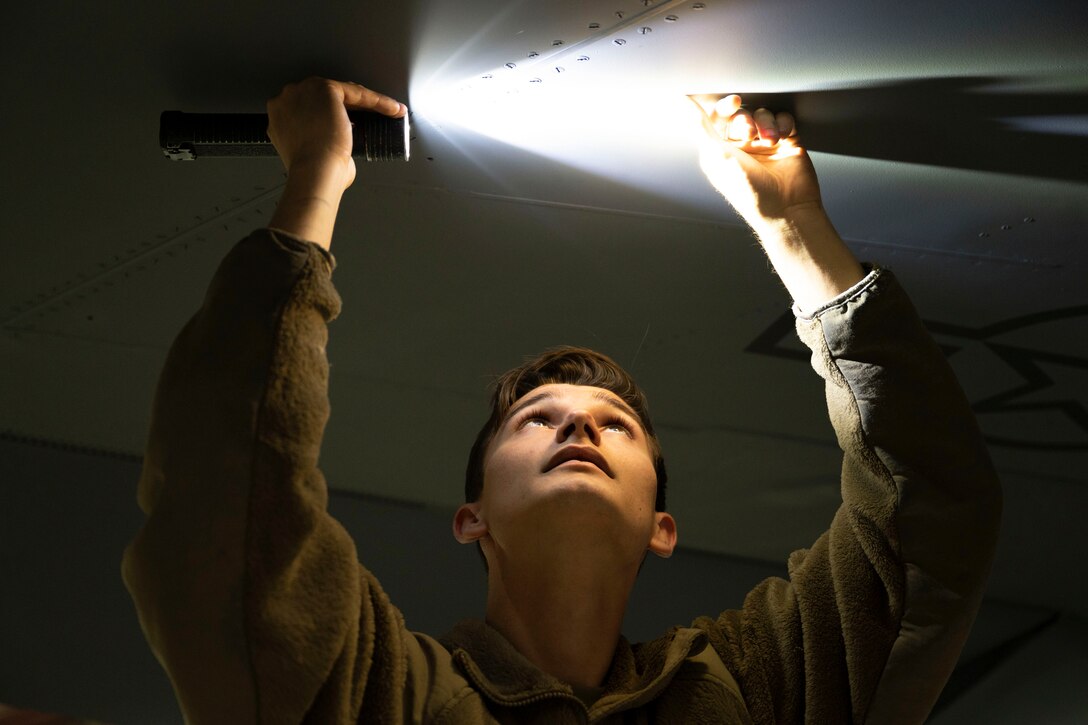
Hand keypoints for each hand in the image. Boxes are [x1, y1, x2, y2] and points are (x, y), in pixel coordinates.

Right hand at [266, 78, 405, 248]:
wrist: (313, 172)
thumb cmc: (312, 173)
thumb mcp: (309, 156)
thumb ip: (320, 146)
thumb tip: (341, 156)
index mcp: (280, 115)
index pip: (312, 108)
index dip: (334, 115)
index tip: (354, 124)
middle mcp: (288, 97)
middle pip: (327, 97)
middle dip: (352, 105)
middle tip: (374, 117)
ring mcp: (305, 90)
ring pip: (344, 92)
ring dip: (368, 102)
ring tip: (388, 113)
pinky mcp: (326, 89)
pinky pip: (358, 92)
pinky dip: (378, 101)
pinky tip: (393, 110)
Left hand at [690, 94, 822, 230]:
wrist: (786, 209)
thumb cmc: (749, 191)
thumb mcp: (717, 156)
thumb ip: (698, 126)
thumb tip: (680, 100)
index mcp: (719, 151)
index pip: (717, 119)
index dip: (724, 107)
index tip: (734, 102)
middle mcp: (740, 147)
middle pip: (741, 114)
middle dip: (746, 120)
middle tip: (750, 133)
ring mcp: (763, 144)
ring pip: (763, 114)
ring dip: (766, 123)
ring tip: (770, 141)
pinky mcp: (786, 142)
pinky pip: (783, 119)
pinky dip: (783, 124)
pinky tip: (783, 137)